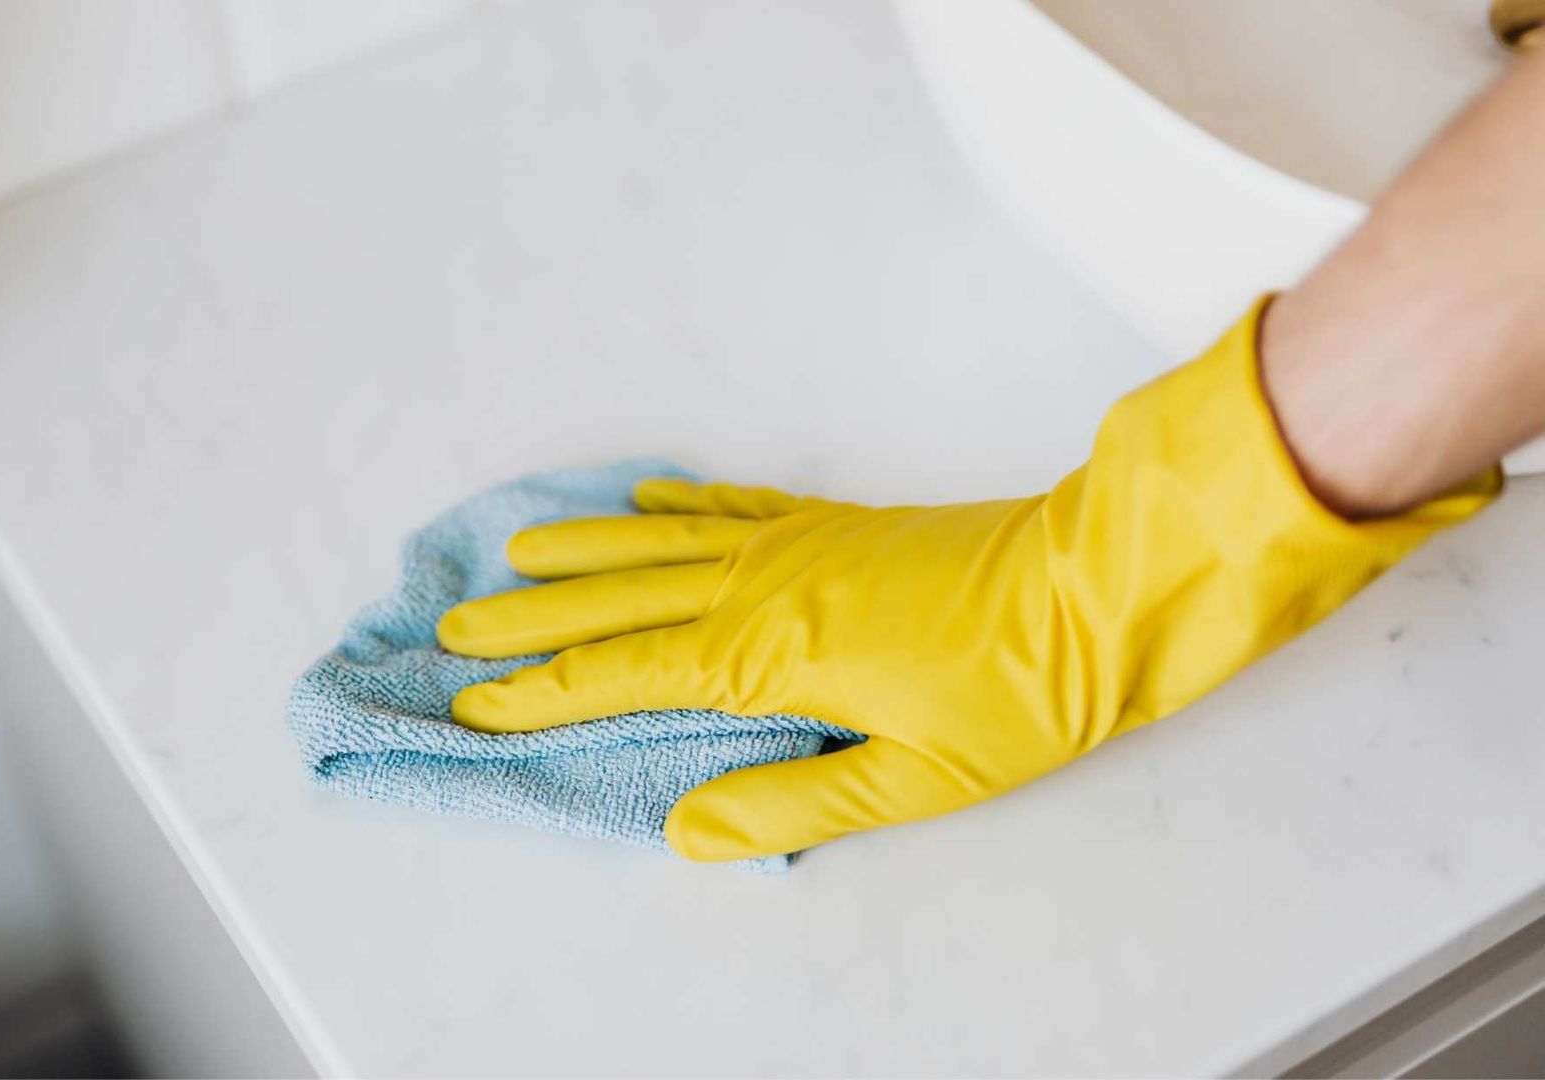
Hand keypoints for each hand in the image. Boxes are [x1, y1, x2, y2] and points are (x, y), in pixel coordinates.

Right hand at [437, 303, 1498, 861]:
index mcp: (774, 655)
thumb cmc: (1023, 690)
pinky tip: (640, 503)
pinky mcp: (834, 524)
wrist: (1102, 583)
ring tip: (514, 555)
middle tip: (452, 625)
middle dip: (531, 619)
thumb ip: (793, 803)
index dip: (545, 692)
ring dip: (581, 554)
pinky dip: (674, 506)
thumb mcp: (917, 778)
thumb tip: (685, 829)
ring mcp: (797, 545)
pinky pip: (730, 508)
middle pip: (621, 603)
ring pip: (659, 546)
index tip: (475, 700)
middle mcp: (766, 588)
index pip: (629, 676)